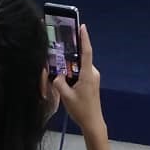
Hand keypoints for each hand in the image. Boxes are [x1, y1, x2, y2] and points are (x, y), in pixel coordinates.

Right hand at [53, 24, 108, 149]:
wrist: (93, 122)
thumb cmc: (81, 110)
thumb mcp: (66, 97)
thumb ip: (60, 84)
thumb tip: (56, 75)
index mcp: (88, 74)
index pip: (87, 52)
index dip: (85, 38)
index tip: (82, 27)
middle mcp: (92, 73)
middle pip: (82, 58)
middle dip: (72, 52)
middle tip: (62, 45)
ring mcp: (93, 77)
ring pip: (81, 66)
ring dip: (72, 65)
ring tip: (59, 64)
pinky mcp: (91, 82)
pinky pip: (82, 72)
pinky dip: (74, 71)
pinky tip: (65, 77)